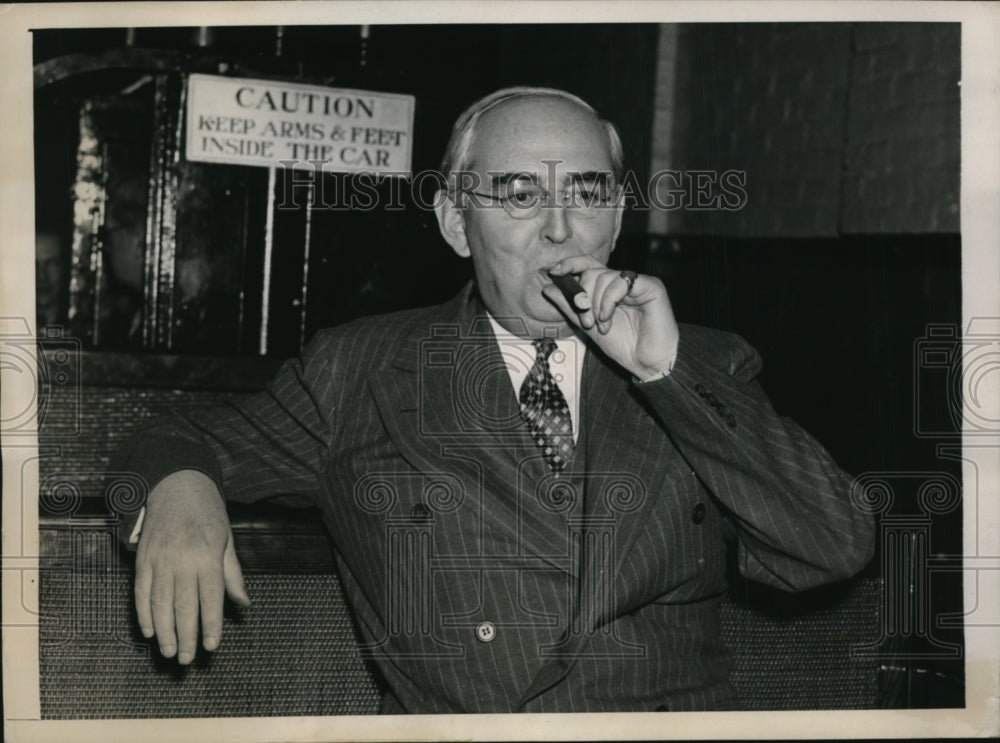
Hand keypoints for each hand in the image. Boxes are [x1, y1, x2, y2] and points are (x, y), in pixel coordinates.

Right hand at [134, 470, 249, 663]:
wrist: (175, 485)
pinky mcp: (142, 559)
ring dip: (163, 631)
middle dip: (185, 636)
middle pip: (183, 606)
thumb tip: (243, 604)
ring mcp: (158, 560)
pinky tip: (149, 631)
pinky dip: (143, 614)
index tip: (211, 647)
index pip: (211, 598)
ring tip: (168, 652)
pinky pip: (140, 592)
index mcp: (207, 555)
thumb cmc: (207, 514)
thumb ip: (232, 575)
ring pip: (159, 603)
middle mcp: (182, 560)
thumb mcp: (226, 540)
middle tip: (186, 659)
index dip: (211, 625)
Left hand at [544, 256, 679, 379]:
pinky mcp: (651, 286)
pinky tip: (608, 319)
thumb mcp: (587, 326)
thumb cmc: (623, 345)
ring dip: (596, 304)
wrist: (646, 363)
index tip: (554, 272)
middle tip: (586, 320)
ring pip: (604, 277)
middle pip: (592, 272)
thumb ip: (569, 306)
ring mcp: (637, 283)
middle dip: (582, 296)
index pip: (588, 265)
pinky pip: (621, 282)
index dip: (570, 264)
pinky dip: (609, 301)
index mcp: (608, 289)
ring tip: (601, 325)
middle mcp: (622, 282)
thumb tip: (548, 287)